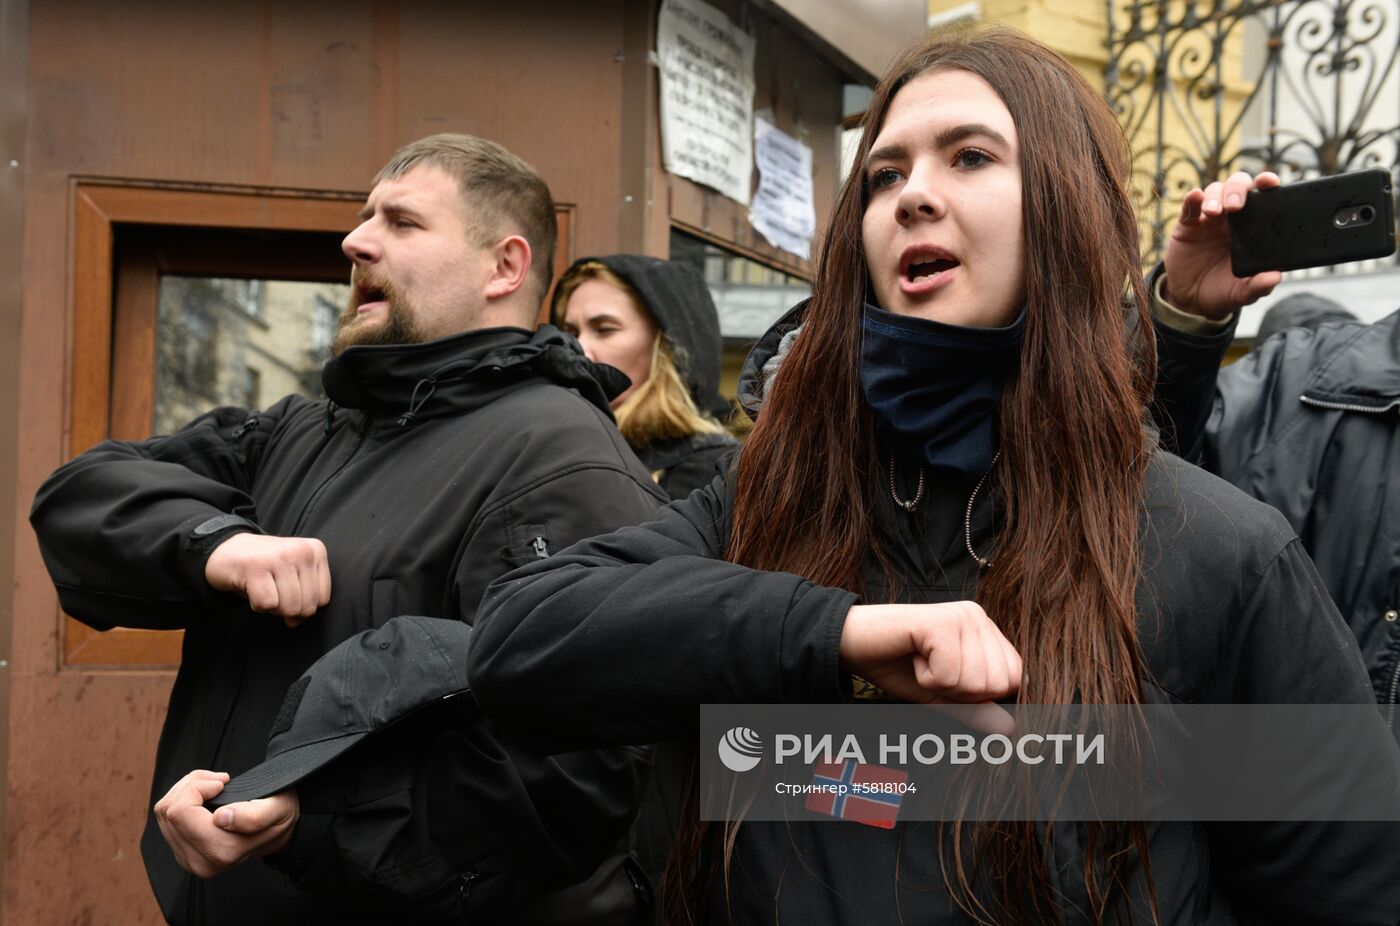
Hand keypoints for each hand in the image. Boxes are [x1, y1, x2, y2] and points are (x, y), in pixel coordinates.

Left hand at [153, 770, 298, 878]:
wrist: (278, 832)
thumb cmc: (278, 814)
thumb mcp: (278, 808)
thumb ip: (253, 817)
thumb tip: (221, 818)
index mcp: (221, 852)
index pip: (180, 812)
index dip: (197, 787)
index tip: (222, 782)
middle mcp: (199, 862)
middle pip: (168, 811)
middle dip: (190, 785)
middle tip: (218, 780)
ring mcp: (188, 859)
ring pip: (163, 814)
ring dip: (185, 791)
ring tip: (212, 786)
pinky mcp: (181, 853)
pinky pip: (165, 819)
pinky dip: (181, 799)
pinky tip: (203, 796)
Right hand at [205, 533, 330, 626]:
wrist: (226, 551)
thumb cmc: (264, 567)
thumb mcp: (295, 574)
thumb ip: (306, 597)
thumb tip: (297, 622)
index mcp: (316, 550)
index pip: (323, 599)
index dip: (303, 604)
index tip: (287, 589)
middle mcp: (301, 550)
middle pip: (306, 606)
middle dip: (287, 609)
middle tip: (273, 590)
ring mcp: (279, 557)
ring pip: (289, 608)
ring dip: (272, 607)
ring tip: (264, 588)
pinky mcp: (256, 567)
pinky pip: (267, 605)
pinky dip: (257, 605)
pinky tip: (252, 588)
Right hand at [838, 601, 1022, 733]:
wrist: (852, 644)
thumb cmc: (898, 667)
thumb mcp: (942, 696)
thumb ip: (976, 711)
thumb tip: (1010, 729)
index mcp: (985, 631)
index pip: (1014, 680)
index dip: (979, 695)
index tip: (946, 677)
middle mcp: (978, 617)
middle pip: (998, 685)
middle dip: (961, 692)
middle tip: (931, 670)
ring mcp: (961, 616)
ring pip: (975, 682)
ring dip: (941, 685)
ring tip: (921, 661)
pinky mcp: (940, 622)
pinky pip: (949, 674)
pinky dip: (927, 678)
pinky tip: (913, 656)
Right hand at [1163, 170, 1283, 319]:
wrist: (1191, 301)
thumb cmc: (1223, 291)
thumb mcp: (1243, 292)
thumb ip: (1259, 286)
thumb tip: (1275, 277)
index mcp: (1253, 227)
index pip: (1263, 197)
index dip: (1267, 183)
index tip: (1269, 182)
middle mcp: (1232, 218)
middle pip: (1238, 186)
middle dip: (1238, 189)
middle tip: (1235, 206)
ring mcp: (1208, 219)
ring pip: (1214, 191)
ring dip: (1215, 196)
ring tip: (1213, 212)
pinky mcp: (1187, 225)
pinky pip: (1189, 206)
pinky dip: (1192, 199)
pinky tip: (1194, 197)